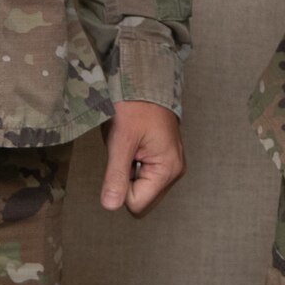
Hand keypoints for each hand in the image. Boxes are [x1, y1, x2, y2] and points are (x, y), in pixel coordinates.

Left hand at [99, 100, 185, 216]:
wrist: (145, 78)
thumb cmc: (135, 105)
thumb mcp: (121, 140)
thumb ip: (116, 176)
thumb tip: (110, 206)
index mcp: (168, 169)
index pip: (136, 204)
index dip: (120, 186)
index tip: (121, 158)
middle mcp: (174, 171)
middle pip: (142, 200)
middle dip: (126, 182)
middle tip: (126, 154)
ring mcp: (171, 164)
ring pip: (142, 189)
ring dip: (129, 173)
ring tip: (130, 147)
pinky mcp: (164, 158)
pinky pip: (144, 176)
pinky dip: (133, 165)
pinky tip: (134, 146)